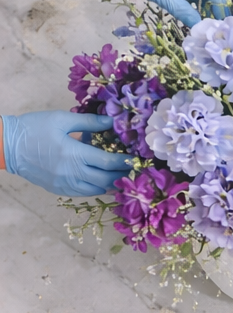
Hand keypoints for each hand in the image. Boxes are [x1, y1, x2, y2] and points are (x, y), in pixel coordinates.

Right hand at [1, 112, 132, 196]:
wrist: (7, 146)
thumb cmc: (33, 128)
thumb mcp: (61, 119)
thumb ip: (89, 122)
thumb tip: (111, 121)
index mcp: (74, 154)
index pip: (108, 163)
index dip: (126, 162)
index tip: (138, 160)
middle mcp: (72, 173)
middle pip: (106, 180)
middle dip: (123, 176)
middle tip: (136, 171)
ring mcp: (64, 184)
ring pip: (96, 190)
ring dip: (111, 185)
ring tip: (123, 177)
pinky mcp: (58, 189)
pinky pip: (84, 193)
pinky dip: (96, 188)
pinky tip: (103, 181)